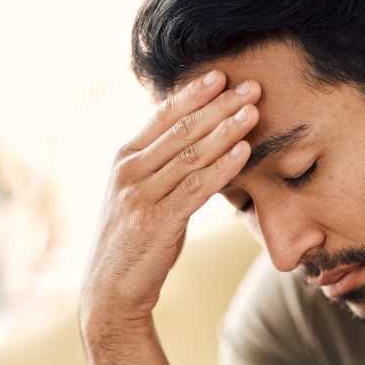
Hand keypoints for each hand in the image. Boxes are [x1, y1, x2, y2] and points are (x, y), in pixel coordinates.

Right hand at [79, 70, 260, 334]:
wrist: (111, 290)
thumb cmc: (134, 239)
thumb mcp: (141, 194)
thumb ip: (162, 166)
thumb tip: (197, 139)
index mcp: (125, 159)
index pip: (163, 116)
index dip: (194, 93)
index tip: (222, 75)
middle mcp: (129, 171)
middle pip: (181, 129)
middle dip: (219, 105)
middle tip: (251, 86)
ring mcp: (140, 196)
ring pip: (191, 155)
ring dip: (226, 130)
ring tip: (253, 112)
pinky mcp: (155, 222)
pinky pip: (195, 188)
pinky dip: (222, 167)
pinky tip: (243, 151)